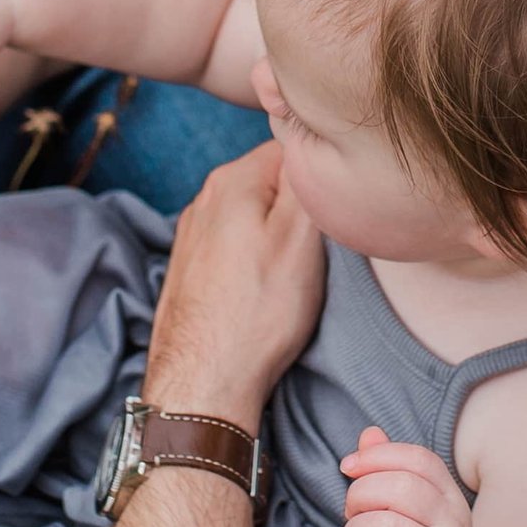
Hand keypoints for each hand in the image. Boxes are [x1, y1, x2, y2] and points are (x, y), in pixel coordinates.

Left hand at [143, 139, 325, 426]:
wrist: (204, 382)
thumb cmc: (258, 313)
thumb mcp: (302, 238)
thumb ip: (308, 180)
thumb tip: (310, 144)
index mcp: (231, 179)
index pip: (291, 148)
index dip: (321, 177)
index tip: (334, 211)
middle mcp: (204, 198)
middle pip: (271, 182)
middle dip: (298, 208)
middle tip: (318, 248)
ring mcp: (193, 234)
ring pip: (253, 215)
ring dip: (276, 236)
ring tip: (291, 274)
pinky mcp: (191, 268)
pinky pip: (235, 246)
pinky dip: (254, 260)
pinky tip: (263, 289)